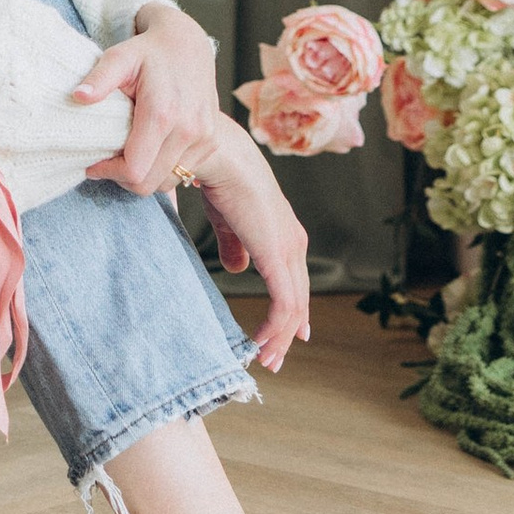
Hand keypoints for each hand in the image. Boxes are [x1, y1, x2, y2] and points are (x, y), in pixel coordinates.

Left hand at [70, 3, 217, 195]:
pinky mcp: (211, 142)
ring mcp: (204, 138)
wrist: (188, 43)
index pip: (134, 169)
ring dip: (144, 176)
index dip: (109, 172)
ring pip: (166, 182)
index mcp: (162, 113)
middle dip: (123, 178)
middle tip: (108, 162)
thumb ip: (99, 79)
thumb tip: (78, 97)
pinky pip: (182, 173)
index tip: (93, 164)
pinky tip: (148, 151)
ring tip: (127, 155)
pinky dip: (162, 170)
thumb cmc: (148, 51)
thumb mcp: (119, 57)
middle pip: (149, 183)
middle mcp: (188, 130)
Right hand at [174, 115, 313, 374]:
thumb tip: (237, 268)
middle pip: (298, 298)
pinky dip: (274, 329)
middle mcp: (293, 242)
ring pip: (294, 307)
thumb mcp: (225, 218)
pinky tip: (260, 344)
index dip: (291, 311)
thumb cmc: (215, 175)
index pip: (294, 280)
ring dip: (280, 337)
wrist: (215, 153)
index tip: (286, 336)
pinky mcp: (278, 256)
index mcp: (282, 231)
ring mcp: (289, 249)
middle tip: (274, 359)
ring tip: (266, 360)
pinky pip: (284, 305)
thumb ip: (233, 244)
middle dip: (287, 332)